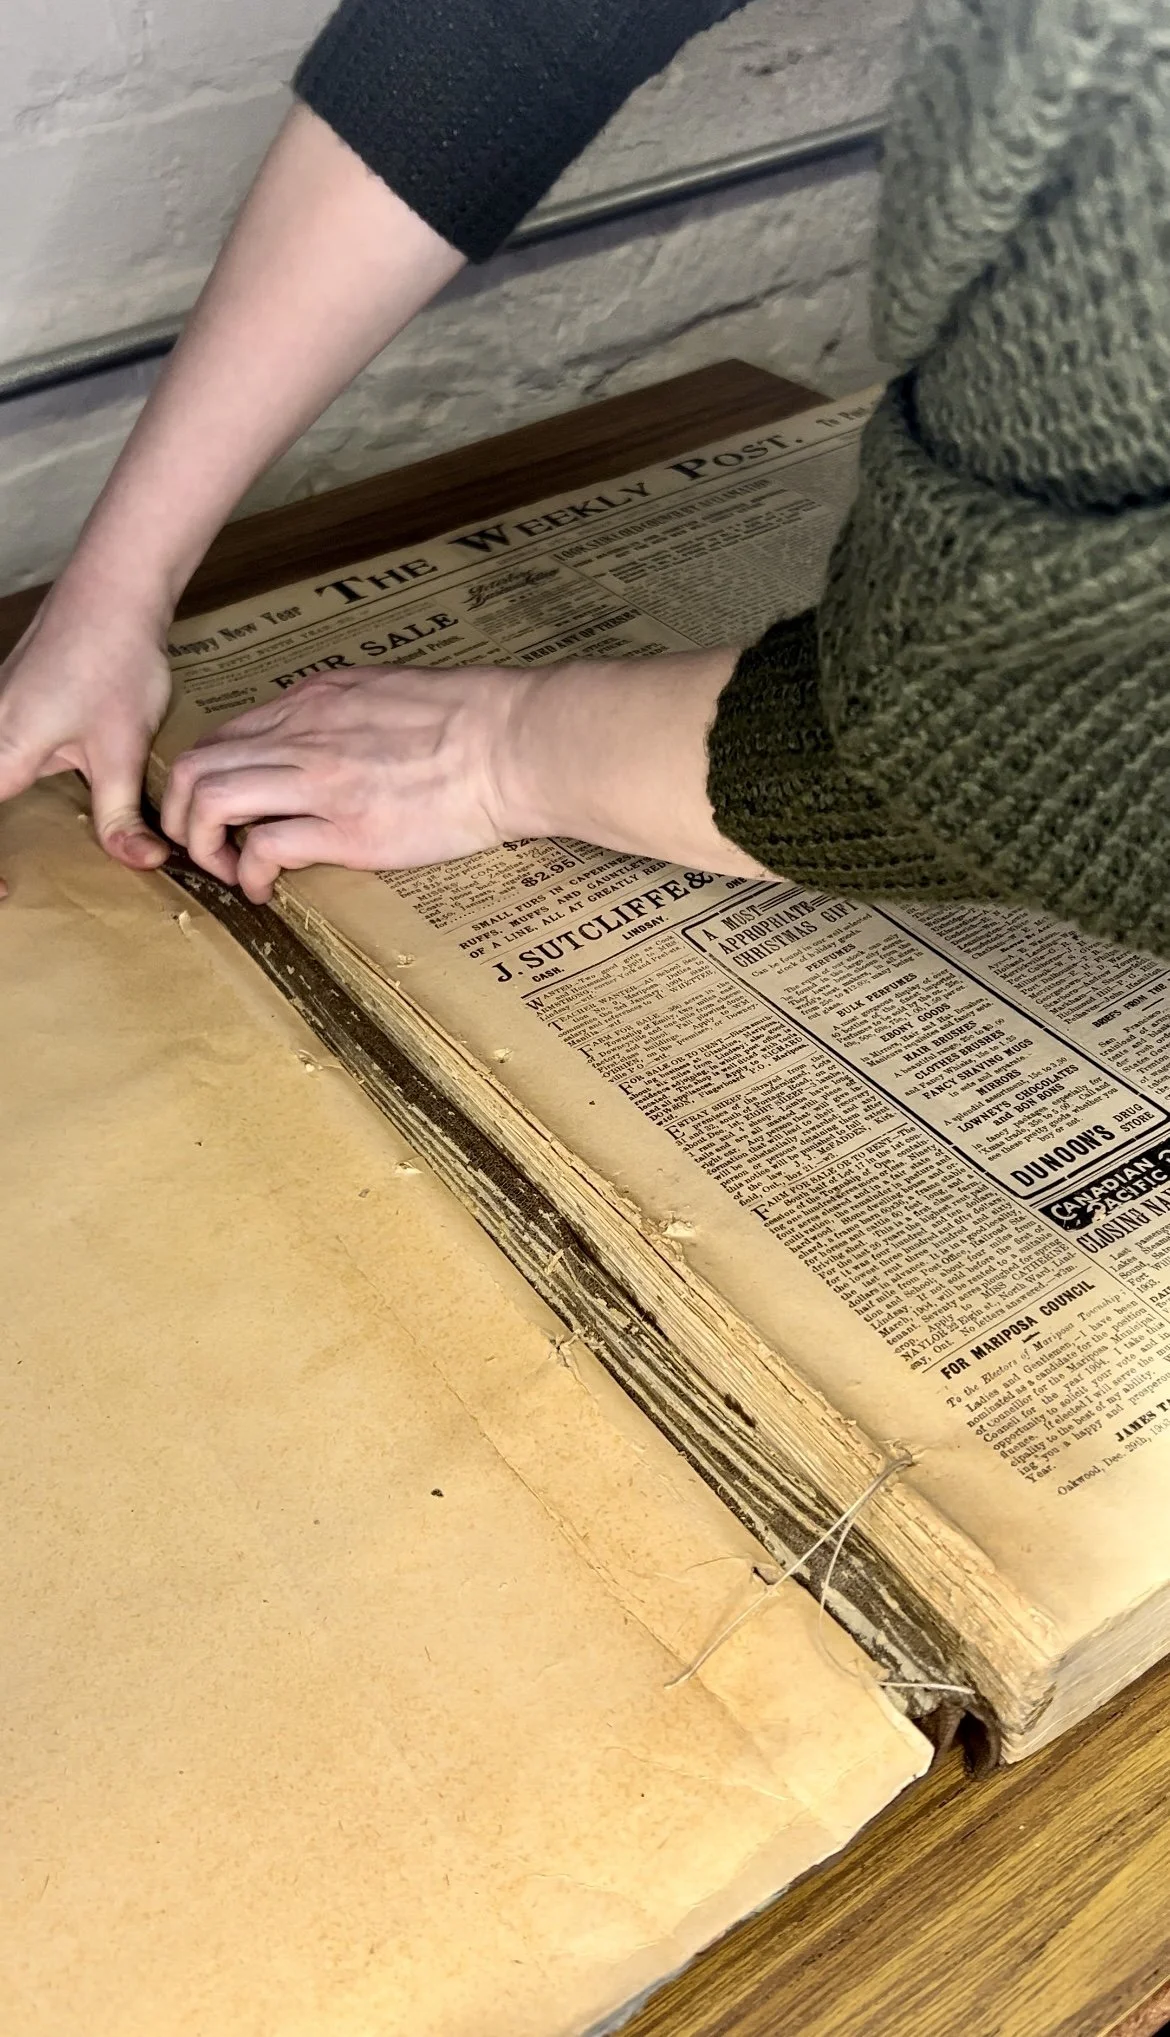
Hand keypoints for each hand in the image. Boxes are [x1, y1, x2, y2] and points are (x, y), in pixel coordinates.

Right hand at [0, 594, 172, 884]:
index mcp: (2, 753)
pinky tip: (31, 799)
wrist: (113, 591)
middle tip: (8, 884)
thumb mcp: (123, 751)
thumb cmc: (113, 660)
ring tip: (16, 854)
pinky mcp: (8, 704)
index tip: (7, 894)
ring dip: (4, 813)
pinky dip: (5, 781)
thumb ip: (122, 815)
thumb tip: (140, 863)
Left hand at [162, 648, 766, 905]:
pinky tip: (264, 891)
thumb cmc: (470, 722)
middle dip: (180, 815)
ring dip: (203, 846)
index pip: (221, 735)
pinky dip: (248, 876)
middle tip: (202, 847)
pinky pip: (263, 850)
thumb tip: (320, 740)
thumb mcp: (385, 693)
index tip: (218, 812)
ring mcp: (319, 781)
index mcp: (312, 701)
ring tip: (226, 871)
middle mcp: (301, 735)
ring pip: (211, 804)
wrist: (512, 744)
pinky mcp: (345, 829)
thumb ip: (339, 713)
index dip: (201, 778)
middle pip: (195, 768)